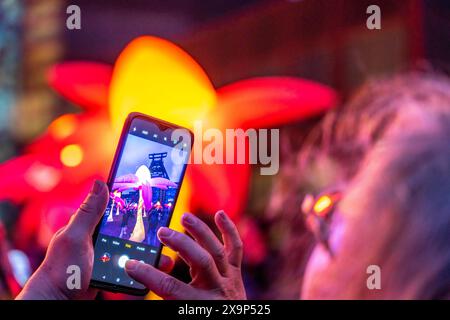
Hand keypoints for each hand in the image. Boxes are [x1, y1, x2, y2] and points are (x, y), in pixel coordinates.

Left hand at [16, 180, 172, 299]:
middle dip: (150, 230)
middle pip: (131, 228)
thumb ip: (88, 213)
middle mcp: (101, 237)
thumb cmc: (61, 270)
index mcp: (92, 224)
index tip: (155, 199)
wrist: (58, 300)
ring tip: (164, 258)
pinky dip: (144, 267)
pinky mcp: (112, 270)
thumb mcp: (75, 237)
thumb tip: (100, 183)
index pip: (117, 207)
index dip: (135, 202)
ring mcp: (107, 254)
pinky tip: (154, 269)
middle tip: (167, 233)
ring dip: (151, 252)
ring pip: (135, 249)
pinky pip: (132, 266)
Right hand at [125, 210, 246, 299]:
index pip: (171, 287)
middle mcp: (217, 291)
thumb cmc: (199, 316)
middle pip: (200, 261)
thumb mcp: (181, 311)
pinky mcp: (236, 273)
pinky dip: (229, 230)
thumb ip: (165, 294)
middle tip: (162, 231)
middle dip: (180, 243)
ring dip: (200, 231)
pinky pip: (235, 249)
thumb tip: (142, 272)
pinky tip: (220, 214)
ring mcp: (230, 280)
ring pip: (217, 251)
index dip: (148, 275)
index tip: (131, 264)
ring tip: (184, 217)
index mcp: (198, 305)